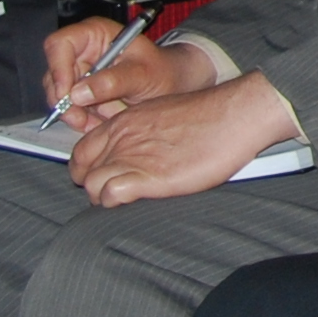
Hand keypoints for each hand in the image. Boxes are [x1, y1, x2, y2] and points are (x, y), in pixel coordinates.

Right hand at [41, 19, 204, 128]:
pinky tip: (98, 122)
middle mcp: (82, 50)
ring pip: (59, 95)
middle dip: (66, 101)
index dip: (58, 68)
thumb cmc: (161, 70)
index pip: (60, 44)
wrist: (170, 83)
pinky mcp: (80, 90)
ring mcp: (79, 71)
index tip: (67, 94)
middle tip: (82, 119)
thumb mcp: (142, 74)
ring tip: (99, 121)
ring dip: (75, 114)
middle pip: (54, 74)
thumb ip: (114, 81)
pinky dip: (81, 119)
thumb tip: (80, 93)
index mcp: (95, 34)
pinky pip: (69, 107)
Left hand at [66, 71, 300, 205]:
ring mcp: (133, 156)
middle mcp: (122, 138)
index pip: (82, 150)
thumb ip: (143, 132)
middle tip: (108, 193)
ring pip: (92, 185)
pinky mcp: (148, 176)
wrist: (235, 114)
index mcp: (125, 122)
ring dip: (102, 198)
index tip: (100, 176)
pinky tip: (132, 200)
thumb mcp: (165, 114)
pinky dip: (115, 201)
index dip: (86, 167)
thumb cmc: (210, 116)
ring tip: (122, 201)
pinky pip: (110, 194)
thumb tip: (141, 150)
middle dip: (90, 184)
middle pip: (82, 170)